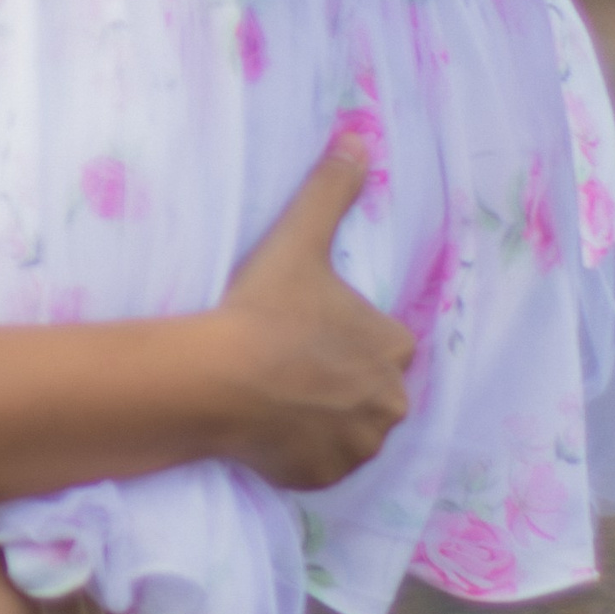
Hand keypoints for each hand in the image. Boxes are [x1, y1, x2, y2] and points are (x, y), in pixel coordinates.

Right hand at [212, 148, 413, 488]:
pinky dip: (302, 453)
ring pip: (348, 431)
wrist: (220, 379)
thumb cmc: (265, 308)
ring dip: (324, 420)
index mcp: (393, 347)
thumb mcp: (300, 239)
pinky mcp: (324, 477)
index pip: (382, 343)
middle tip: (289, 368)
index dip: (345, 337)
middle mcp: (390, 403)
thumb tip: (359, 137)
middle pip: (369, 392)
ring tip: (278, 399)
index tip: (307, 332)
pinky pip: (320, 464)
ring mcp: (358, 446)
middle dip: (340, 384)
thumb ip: (331, 189)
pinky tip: (270, 430)